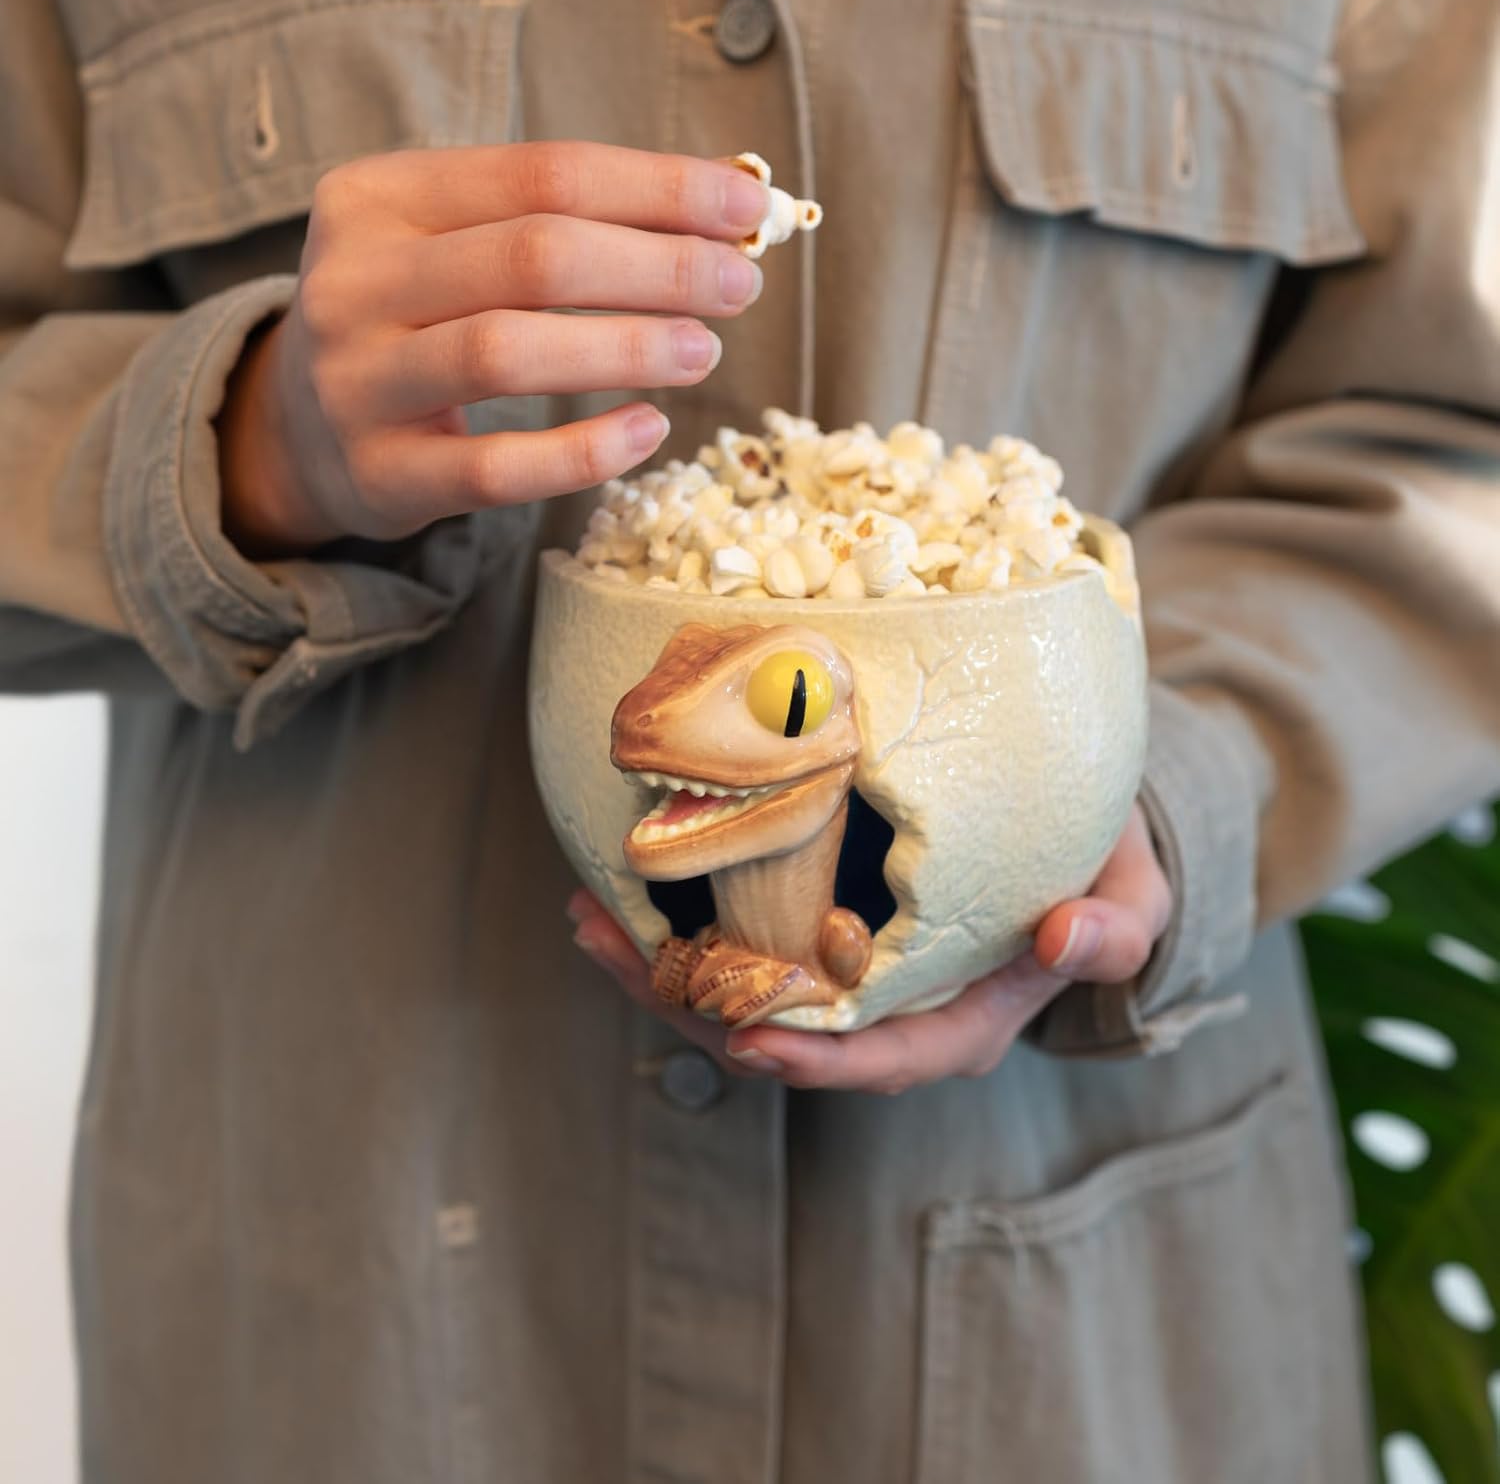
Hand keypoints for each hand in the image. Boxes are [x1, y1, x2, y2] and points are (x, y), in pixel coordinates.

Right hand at [218, 141, 769, 554]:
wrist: (299, 427)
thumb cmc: (414, 319)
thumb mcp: (459, 244)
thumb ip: (568, 219)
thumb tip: (726, 205)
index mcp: (379, 196)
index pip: (543, 173)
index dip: (657, 189)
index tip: (746, 207)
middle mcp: (354, 280)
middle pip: (533, 256)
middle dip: (657, 267)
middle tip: (738, 287)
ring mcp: (358, 382)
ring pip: (506, 353)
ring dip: (626, 348)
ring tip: (703, 351)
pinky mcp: (383, 475)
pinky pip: (497, 468)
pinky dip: (584, 450)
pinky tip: (648, 430)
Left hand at [568, 803, 1171, 1091]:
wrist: (1075, 838)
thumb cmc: (1102, 877)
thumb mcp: (1131, 901)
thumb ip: (1112, 931)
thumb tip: (1059, 940)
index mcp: (958, 1023)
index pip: (878, 1058)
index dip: (813, 1056)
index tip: (746, 1038)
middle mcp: (888, 1012)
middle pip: (781, 1032)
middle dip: (692, 1007)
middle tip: (614, 953)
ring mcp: (846, 974)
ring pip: (741, 992)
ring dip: (662, 968)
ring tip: (589, 922)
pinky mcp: (815, 927)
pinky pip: (739, 943)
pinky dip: (677, 924)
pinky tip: (616, 891)